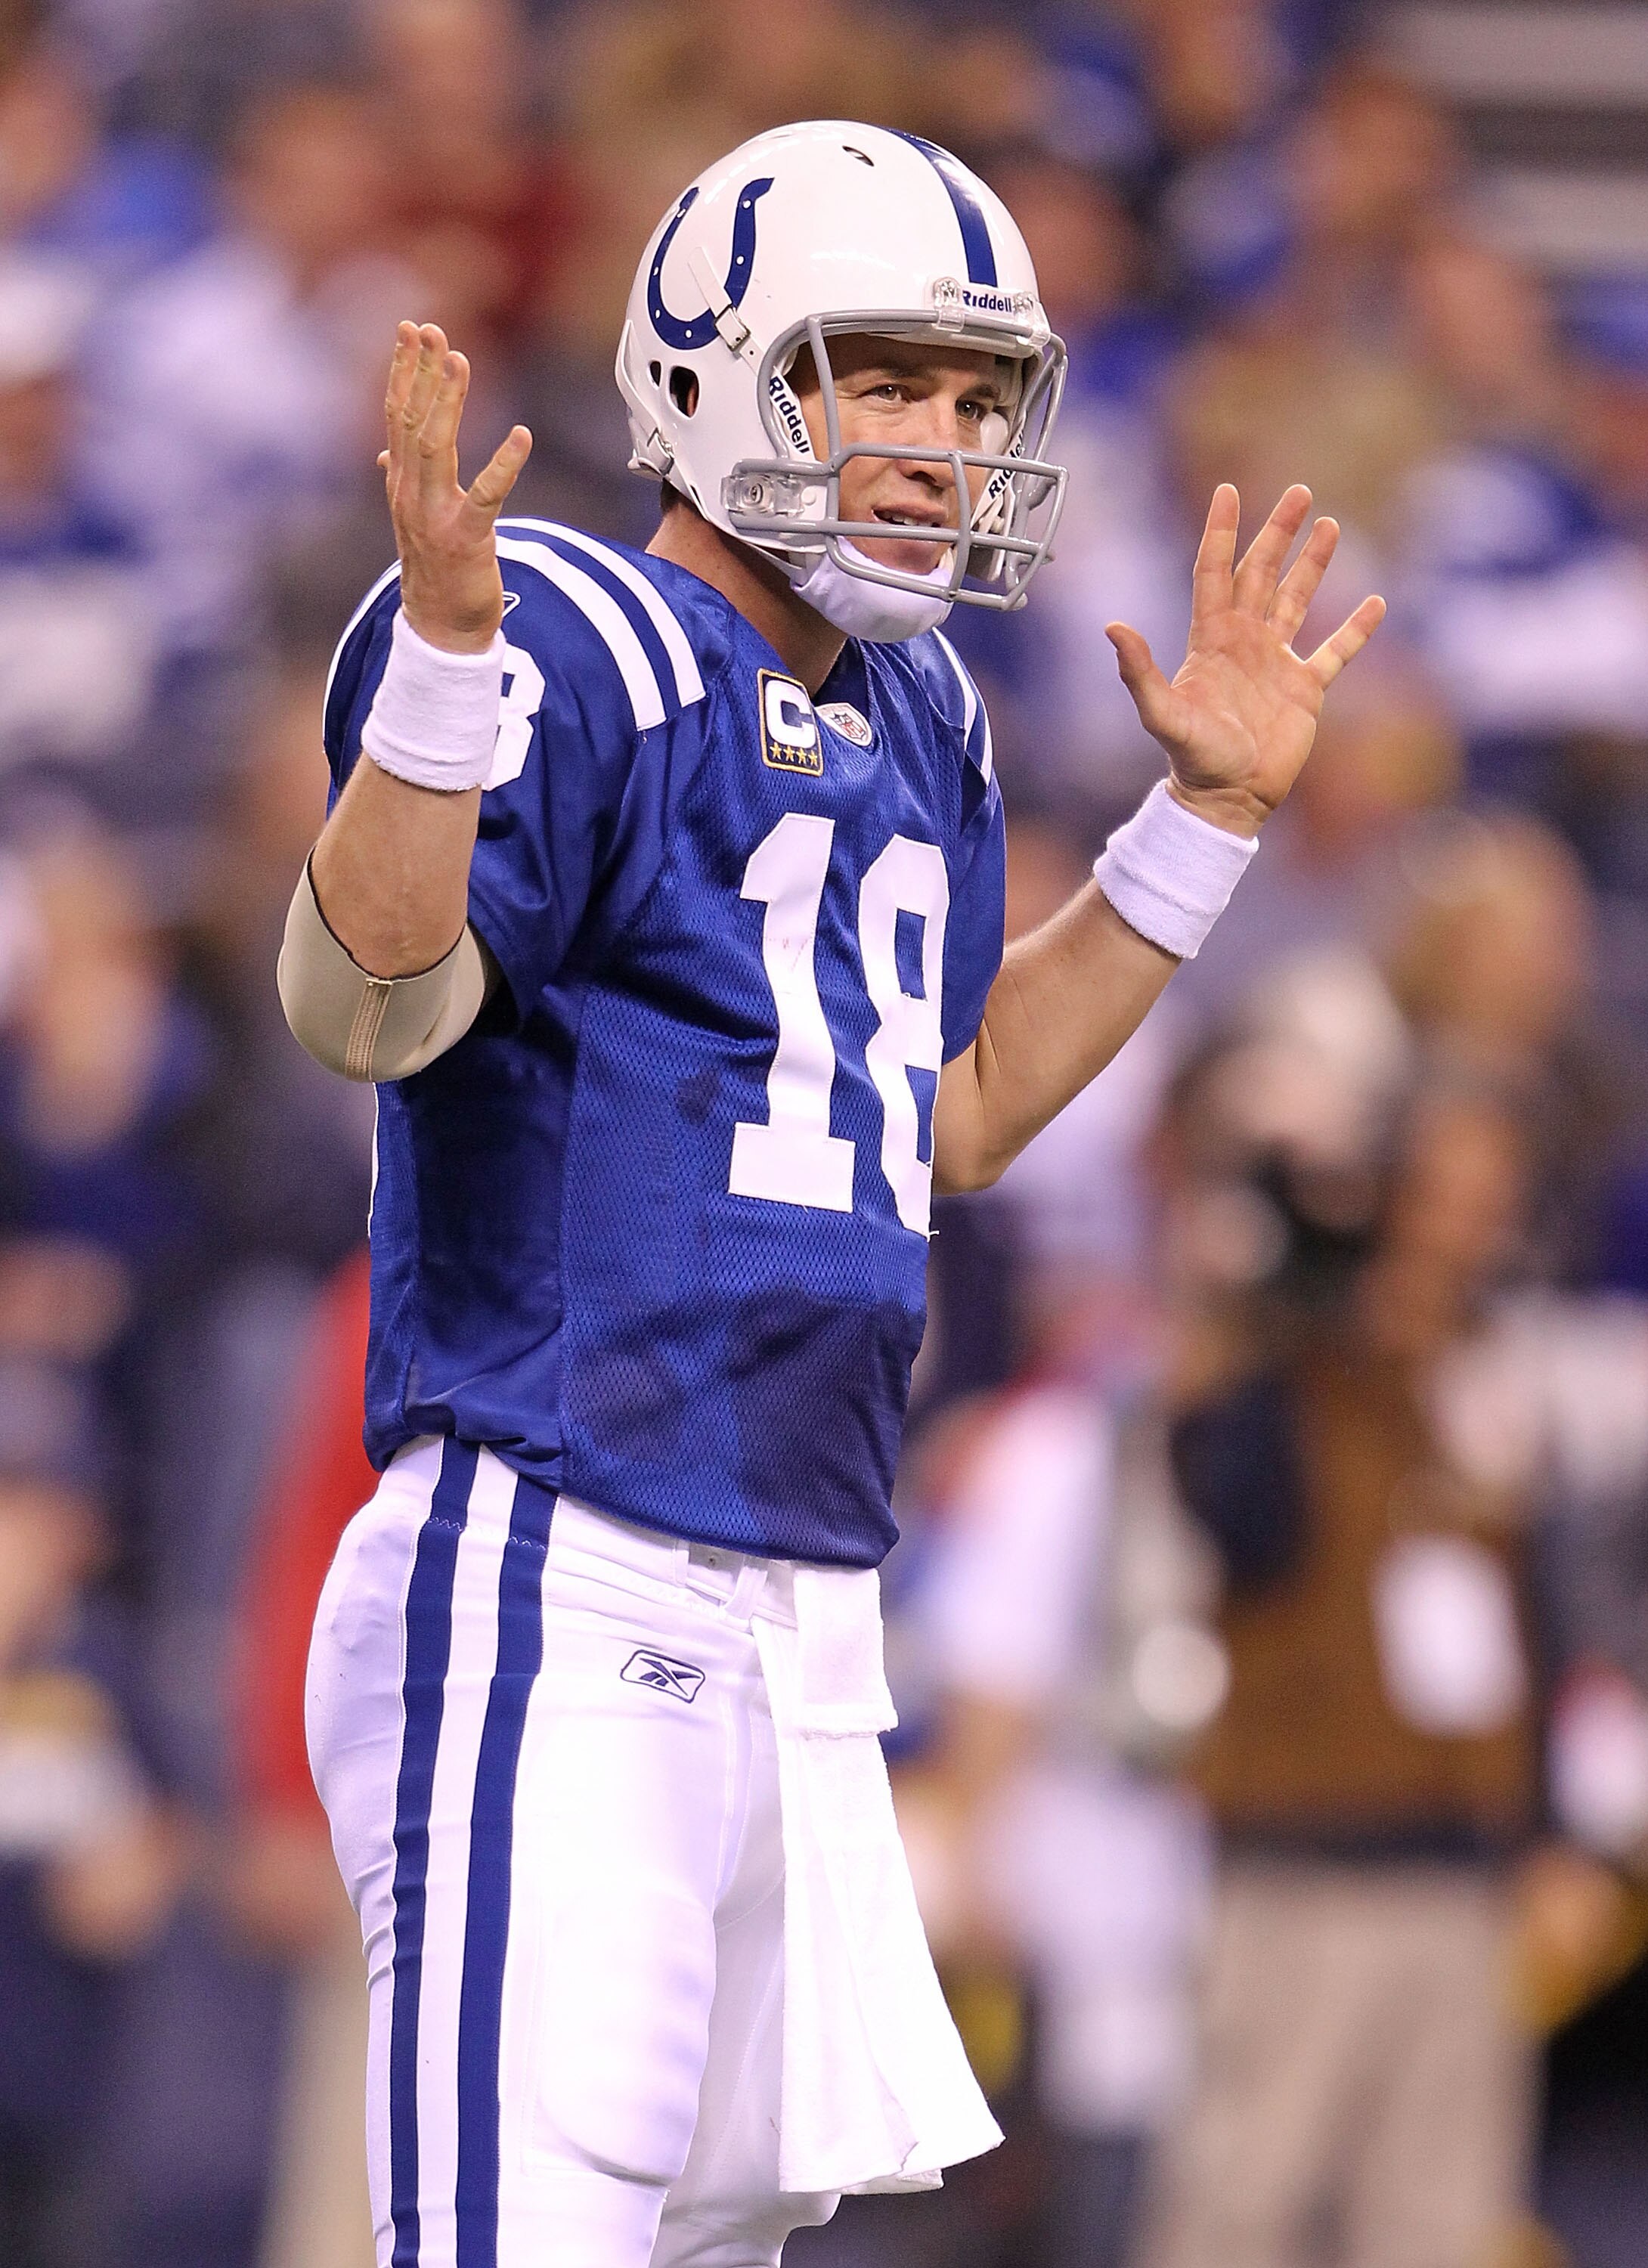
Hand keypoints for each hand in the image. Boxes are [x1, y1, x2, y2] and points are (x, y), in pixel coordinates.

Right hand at [379, 320, 532, 654]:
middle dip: (420, 371)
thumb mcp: (413, 520)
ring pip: (437, 446)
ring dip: (448, 401)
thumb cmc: (434, 571)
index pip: (397, 415)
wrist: (440, 628)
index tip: (409, 329)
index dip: (402, 370)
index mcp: (401, 484)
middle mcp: (411, 493)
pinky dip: (504, 464)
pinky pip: (487, 495)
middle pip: (412, 420)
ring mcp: (435, 516)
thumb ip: (401, 480)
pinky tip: (522, 435)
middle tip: (429, 327)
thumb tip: (384, 455)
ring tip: (459, 360)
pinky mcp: (466, 539)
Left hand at [1107, 484, 1385, 836]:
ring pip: (1298, 600)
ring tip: (1330, 524)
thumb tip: (1112, 627)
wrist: (1228, 798)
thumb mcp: (1162, 714)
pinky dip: (1355, 629)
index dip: (1220, 533)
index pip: (1215, 572)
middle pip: (1262, 573)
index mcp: (1212, 639)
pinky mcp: (1306, 689)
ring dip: (1314, 564)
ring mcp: (1277, 662)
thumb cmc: (1193, 759)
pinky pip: (1335, 651)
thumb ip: (1139, 672)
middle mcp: (1245, 642)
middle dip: (1278, 532)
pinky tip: (1376, 602)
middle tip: (1299, 492)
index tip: (1227, 491)